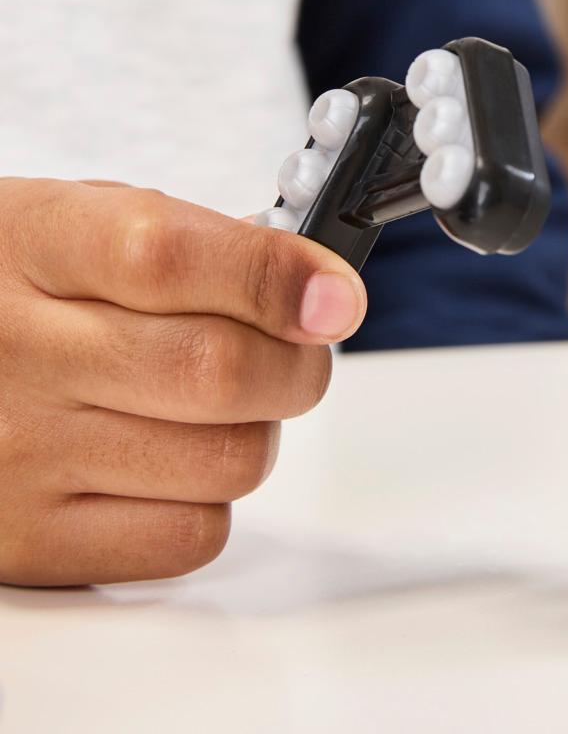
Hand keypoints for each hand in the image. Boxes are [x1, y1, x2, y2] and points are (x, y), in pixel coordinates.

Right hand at [0, 178, 366, 585]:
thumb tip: (311, 285)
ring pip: (230, 460)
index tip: (337, 297)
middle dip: (296, 363)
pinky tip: (167, 464)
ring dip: (255, 431)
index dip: (275, 277)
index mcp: (35, 244)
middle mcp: (19, 352)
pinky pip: (193, 537)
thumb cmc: (13, 290)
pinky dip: (210, 501)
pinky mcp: (31, 541)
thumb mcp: (76, 224)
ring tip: (209, 407)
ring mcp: (18, 454)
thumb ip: (192, 241)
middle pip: (221, 371)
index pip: (170, 258)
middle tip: (293, 352)